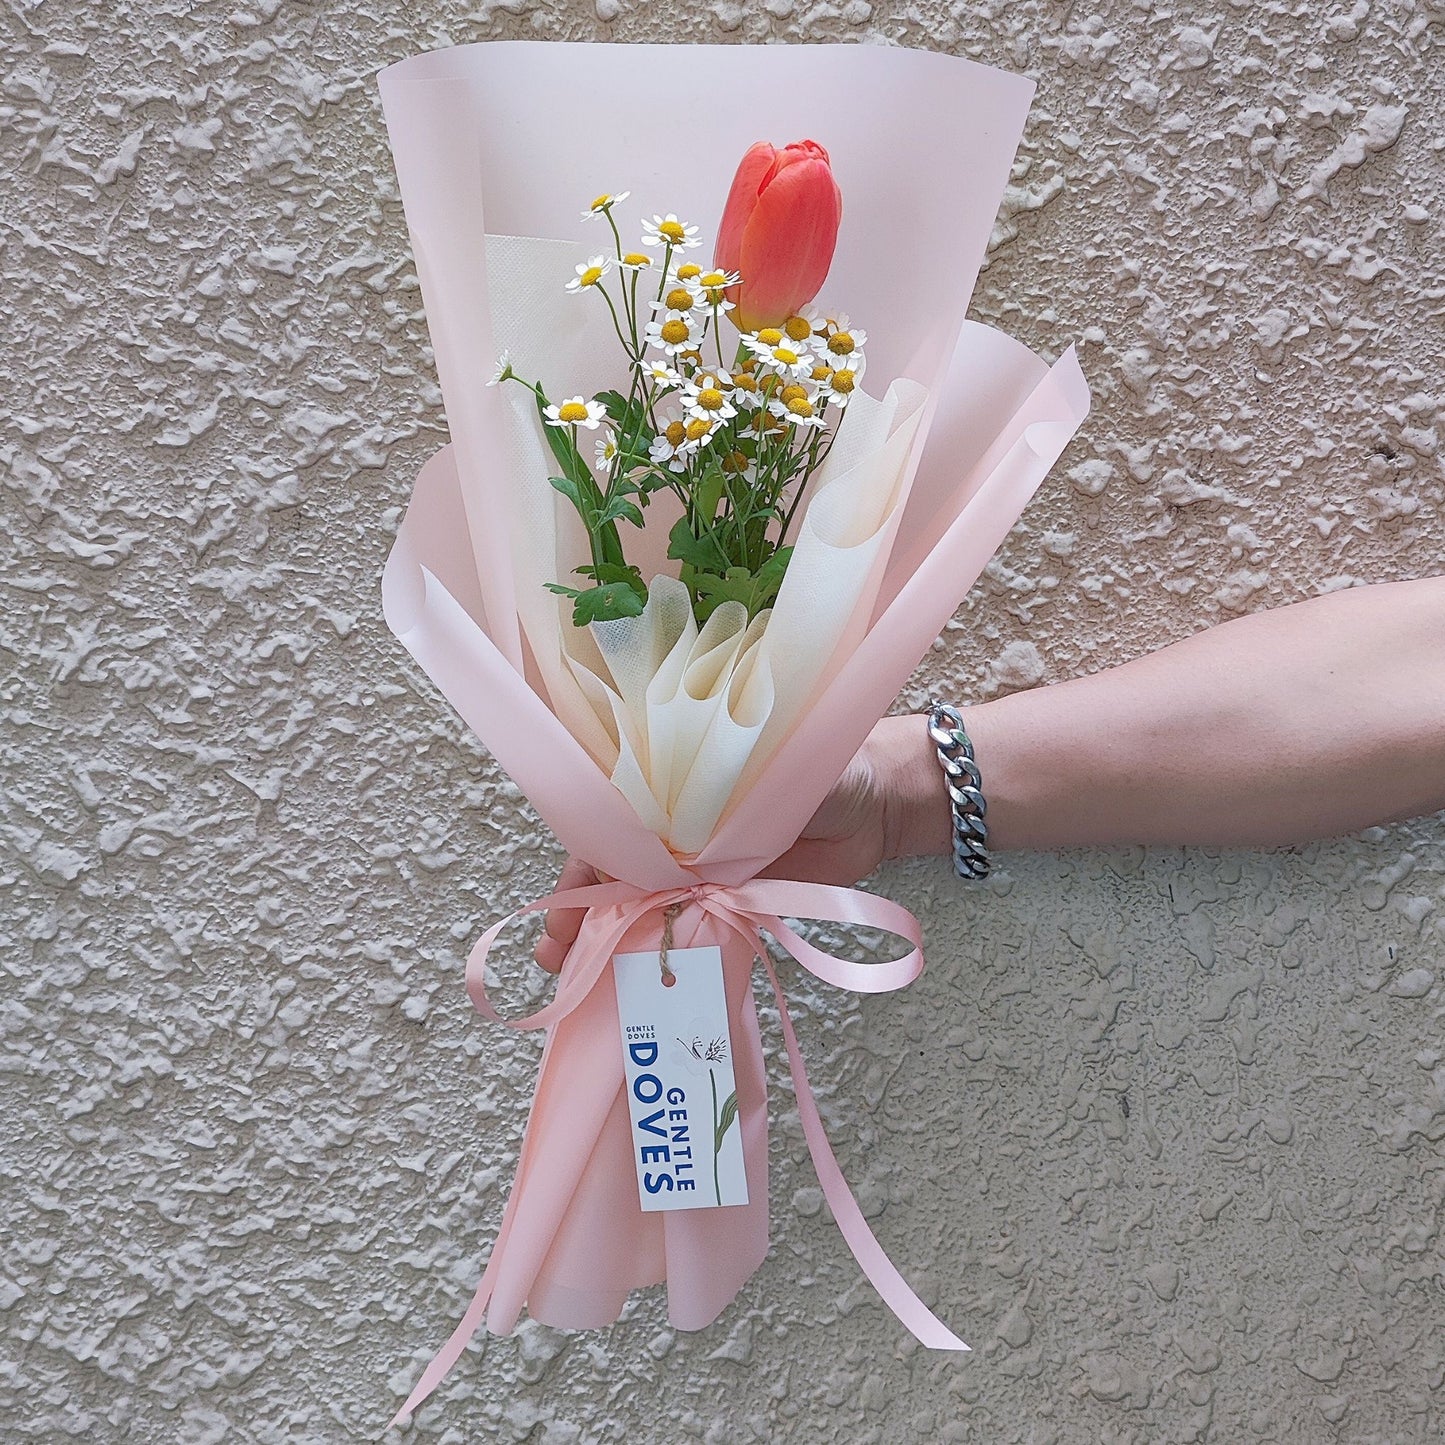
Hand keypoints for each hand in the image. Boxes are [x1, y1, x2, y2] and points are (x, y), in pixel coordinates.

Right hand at [533, 729, 895, 973]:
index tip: (561, 904)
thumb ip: (709, 812)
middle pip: (614, 873)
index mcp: (672, 784)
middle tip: (555, 958)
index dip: (581, 868)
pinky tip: (639, 981)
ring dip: (611, 942)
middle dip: (581, 914)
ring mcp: (703, 867)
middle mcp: (677, 828)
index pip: (608, 827)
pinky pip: (693, 928)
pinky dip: (666, 953)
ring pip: (645, 907)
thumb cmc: (817, 765)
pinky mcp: (733, 900)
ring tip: (579, 980)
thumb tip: (664, 851)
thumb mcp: (754, 779)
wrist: (880, 801)